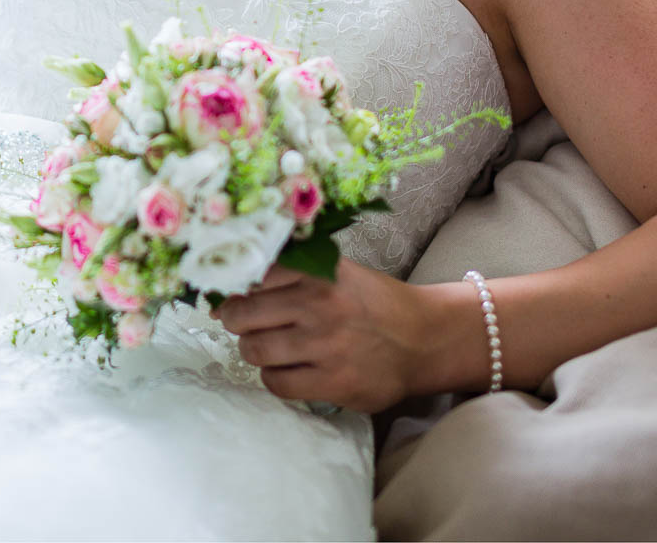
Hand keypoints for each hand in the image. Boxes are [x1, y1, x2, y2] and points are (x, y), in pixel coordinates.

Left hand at [210, 260, 433, 413]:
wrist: (424, 339)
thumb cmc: (372, 303)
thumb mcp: (336, 273)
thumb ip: (292, 274)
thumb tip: (232, 291)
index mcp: (318, 272)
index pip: (252, 276)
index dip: (236, 290)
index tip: (232, 297)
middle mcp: (319, 305)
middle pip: (243, 315)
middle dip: (237, 323)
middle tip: (245, 327)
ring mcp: (326, 345)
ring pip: (255, 350)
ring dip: (254, 351)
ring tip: (267, 349)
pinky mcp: (334, 382)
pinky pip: (277, 384)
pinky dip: (274, 379)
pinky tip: (287, 372)